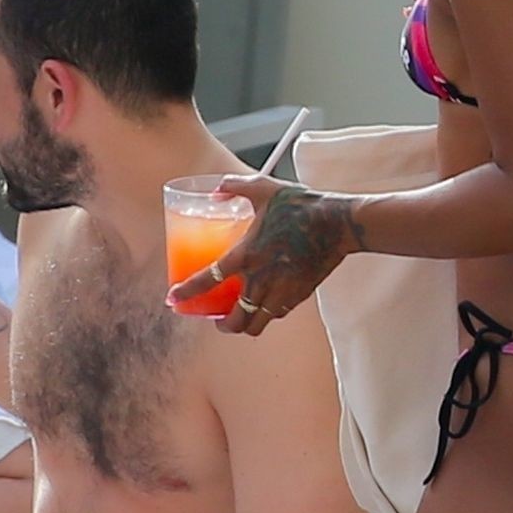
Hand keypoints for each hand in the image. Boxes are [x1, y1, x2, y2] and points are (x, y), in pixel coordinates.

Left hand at [166, 176, 364, 336]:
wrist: (339, 224)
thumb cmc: (301, 206)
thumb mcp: (263, 188)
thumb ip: (235, 186)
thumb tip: (216, 190)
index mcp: (246, 255)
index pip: (208, 280)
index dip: (187, 293)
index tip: (173, 300)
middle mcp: (261, 280)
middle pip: (235, 320)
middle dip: (222, 326)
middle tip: (217, 320)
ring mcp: (282, 291)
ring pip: (257, 325)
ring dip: (246, 327)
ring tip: (241, 320)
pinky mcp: (300, 295)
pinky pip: (278, 314)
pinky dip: (269, 314)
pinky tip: (267, 305)